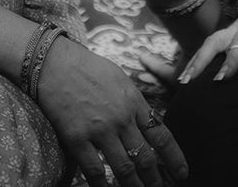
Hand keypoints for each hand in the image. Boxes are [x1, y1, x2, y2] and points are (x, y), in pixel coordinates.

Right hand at [36, 37, 188, 186]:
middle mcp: (122, 119)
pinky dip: (102, 186)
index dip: (174, 158)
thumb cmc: (87, 67)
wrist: (56, 63)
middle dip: (155, 179)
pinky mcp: (77, 139)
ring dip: (134, 186)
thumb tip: (143, 119)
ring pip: (124, 168)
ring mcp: (100, 130)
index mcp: (134, 102)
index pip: (161, 135)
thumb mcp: (120, 79)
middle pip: (145, 157)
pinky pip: (94, 170)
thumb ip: (132, 101)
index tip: (182, 173)